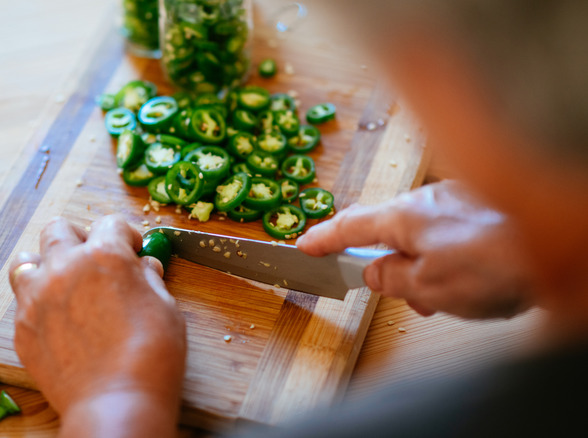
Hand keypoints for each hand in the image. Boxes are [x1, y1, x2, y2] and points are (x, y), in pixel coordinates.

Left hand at [9, 215, 185, 435]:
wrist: (116, 402)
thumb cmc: (151, 356)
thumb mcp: (166, 307)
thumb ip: (148, 279)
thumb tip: (143, 267)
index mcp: (105, 255)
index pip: (110, 222)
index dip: (125, 234)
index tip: (131, 249)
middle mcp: (65, 267)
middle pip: (59, 228)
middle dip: (79, 238)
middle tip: (94, 259)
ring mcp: (37, 297)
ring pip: (27, 259)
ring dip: (46, 264)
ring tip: (64, 283)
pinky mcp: (22, 327)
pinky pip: (22, 301)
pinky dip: (38, 302)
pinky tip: (58, 320)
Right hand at [296, 181, 533, 318]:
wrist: (559, 245)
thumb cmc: (494, 265)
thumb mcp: (426, 287)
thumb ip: (390, 280)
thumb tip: (374, 273)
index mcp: (402, 216)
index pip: (348, 227)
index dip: (323, 239)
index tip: (304, 245)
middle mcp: (427, 199)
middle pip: (391, 233)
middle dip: (394, 267)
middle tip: (407, 296)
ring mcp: (457, 199)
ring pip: (425, 236)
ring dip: (428, 267)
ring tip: (451, 298)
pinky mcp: (484, 206)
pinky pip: (452, 232)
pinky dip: (452, 258)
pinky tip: (475, 280)